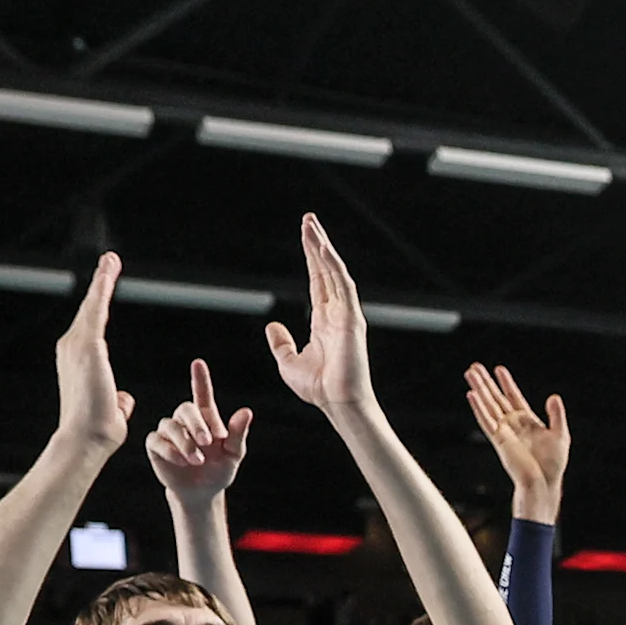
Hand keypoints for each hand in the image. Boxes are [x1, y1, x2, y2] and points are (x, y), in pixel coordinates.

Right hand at [53, 252, 132, 459]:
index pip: (92, 326)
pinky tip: (109, 272)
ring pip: (93, 306)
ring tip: (112, 259)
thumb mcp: (112, 409)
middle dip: (100, 284)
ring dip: (103, 281)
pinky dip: (102, 290)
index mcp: (78, 360)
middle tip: (111, 260)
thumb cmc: (100, 431)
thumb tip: (125, 399)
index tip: (105, 285)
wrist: (87, 439)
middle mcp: (71, 348)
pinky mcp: (87, 346)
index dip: (98, 305)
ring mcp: (76, 345)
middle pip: (90, 310)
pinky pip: (97, 311)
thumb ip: (118, 399)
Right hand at [145, 357, 251, 502]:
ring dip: (185, 442)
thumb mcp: (233, 454)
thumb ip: (238, 433)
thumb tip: (246, 411)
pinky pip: (158, 441)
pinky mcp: (155, 445)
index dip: (200, 379)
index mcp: (206, 418)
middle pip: (186, 409)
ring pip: (170, 425)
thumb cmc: (219, 470)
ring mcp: (168, 432)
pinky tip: (183, 461)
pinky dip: (172, 451)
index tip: (198, 363)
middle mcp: (185, 421)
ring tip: (197, 460)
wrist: (202, 492)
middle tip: (208, 442)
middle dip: (197, 425)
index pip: (202, 394)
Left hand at [265, 215, 376, 422]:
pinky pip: (343, 286)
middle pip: (326, 270)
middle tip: (308, 220)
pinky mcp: (353, 319)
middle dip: (317, 244)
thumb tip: (272, 325)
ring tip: (311, 225)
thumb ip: (281, 343)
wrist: (338, 404)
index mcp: (323, 321)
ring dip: (323, 248)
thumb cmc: (318, 388)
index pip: (317, 281)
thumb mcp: (288, 362)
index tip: (304, 236)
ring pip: (335, 272)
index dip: (310, 258)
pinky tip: (322, 248)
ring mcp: (346, 314)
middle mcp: (337, 313)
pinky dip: (333, 266)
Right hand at [464, 363, 569, 521]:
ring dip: (479, 389)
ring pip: (488, 405)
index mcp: (527, 421)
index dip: (506, 383)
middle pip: (496, 398)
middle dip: (486, 382)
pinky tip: (472, 394)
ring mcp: (504, 430)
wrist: (544, 482)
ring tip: (470, 373)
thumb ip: (556, 415)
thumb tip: (553, 396)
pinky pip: (486, 419)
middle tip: (475, 367)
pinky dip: (478, 407)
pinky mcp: (499, 439)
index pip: (513, 397)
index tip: (499, 369)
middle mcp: (513, 424)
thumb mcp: (560, 434)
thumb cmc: (553, 464)